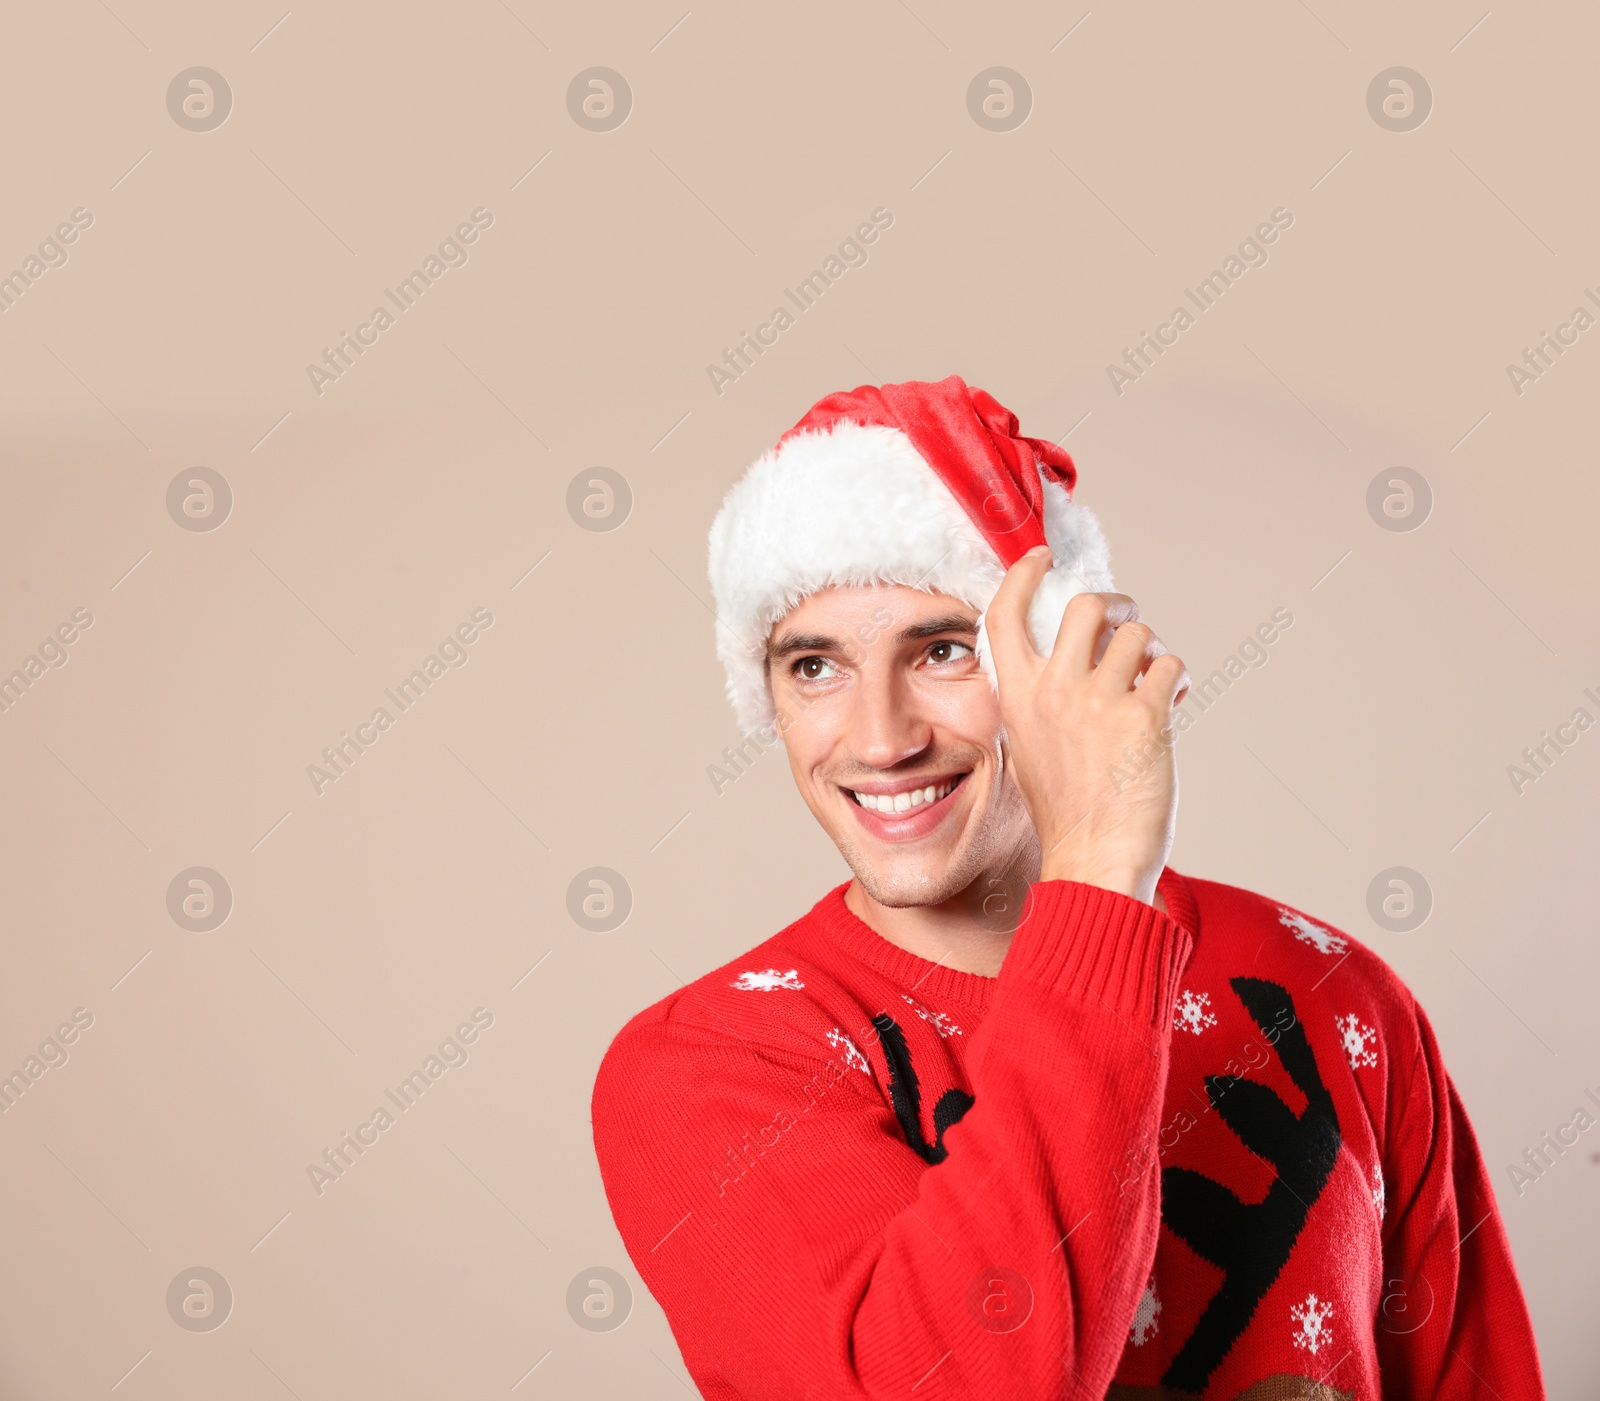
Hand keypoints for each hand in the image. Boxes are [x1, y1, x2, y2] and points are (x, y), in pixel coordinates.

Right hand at [986, 548, 1188, 904]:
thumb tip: (1077, 658)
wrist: (1093, 858)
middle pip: (1087, 606)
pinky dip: (1177, 681)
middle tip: (1127, 623)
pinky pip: (1170, 668)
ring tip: (1153, 682)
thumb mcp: (1030, 747)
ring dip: (1152, 651)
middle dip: (1116, 606)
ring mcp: (1099, 701)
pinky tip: (1172, 704)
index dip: (1024, 575)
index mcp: (1017, 697)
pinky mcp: (1144, 717)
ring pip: (1138, 634)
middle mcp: (1054, 690)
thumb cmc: (1067, 811)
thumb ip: (1043, 700)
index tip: (1040, 559)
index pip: (1006, 614)